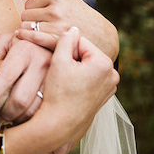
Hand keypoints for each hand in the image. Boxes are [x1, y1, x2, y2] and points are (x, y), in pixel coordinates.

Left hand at [0, 31, 51, 121]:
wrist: (50, 39)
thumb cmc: (18, 44)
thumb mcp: (3, 43)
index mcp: (24, 49)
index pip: (5, 76)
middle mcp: (43, 61)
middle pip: (21, 98)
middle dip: (5, 112)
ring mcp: (56, 76)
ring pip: (34, 107)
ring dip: (18, 117)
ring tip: (7, 118)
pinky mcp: (63, 87)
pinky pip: (46, 109)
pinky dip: (32, 117)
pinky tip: (22, 117)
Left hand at [14, 0, 118, 58]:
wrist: (101, 35)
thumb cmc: (77, 14)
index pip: (28, 4)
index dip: (34, 11)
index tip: (44, 15)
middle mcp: (57, 9)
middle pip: (25, 16)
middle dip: (31, 21)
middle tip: (44, 25)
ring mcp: (57, 25)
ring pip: (25, 27)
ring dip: (30, 31)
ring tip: (43, 32)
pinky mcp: (58, 40)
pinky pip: (31, 37)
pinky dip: (27, 37)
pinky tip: (29, 37)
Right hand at [24, 27, 117, 153]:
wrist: (59, 123)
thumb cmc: (58, 93)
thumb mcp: (58, 61)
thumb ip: (65, 40)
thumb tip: (73, 29)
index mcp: (103, 63)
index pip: (79, 42)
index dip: (59, 41)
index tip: (43, 41)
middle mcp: (111, 74)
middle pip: (84, 54)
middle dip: (66, 53)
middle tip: (48, 55)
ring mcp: (109, 87)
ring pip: (86, 65)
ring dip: (71, 63)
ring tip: (54, 67)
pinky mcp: (103, 95)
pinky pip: (89, 78)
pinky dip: (77, 76)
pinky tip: (63, 80)